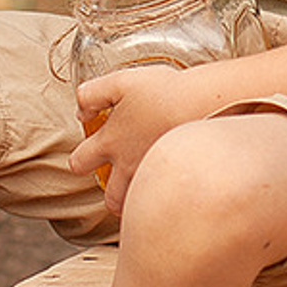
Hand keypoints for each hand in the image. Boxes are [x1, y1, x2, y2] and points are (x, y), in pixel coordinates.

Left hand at [70, 64, 210, 214]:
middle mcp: (128, 167)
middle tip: (121, 181)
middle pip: (109, 198)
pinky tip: (173, 182)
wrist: (207, 106)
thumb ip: (91, 95)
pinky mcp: (178, 183)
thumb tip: (80, 111)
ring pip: (138, 205)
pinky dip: (164, 195)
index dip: (79, 160)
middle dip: (111, 194)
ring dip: (139, 199)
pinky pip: (164, 200)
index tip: (87, 156)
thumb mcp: (119, 82)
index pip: (79, 162)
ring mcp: (154, 177)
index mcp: (110, 142)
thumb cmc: (164, 91)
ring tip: (148, 185)